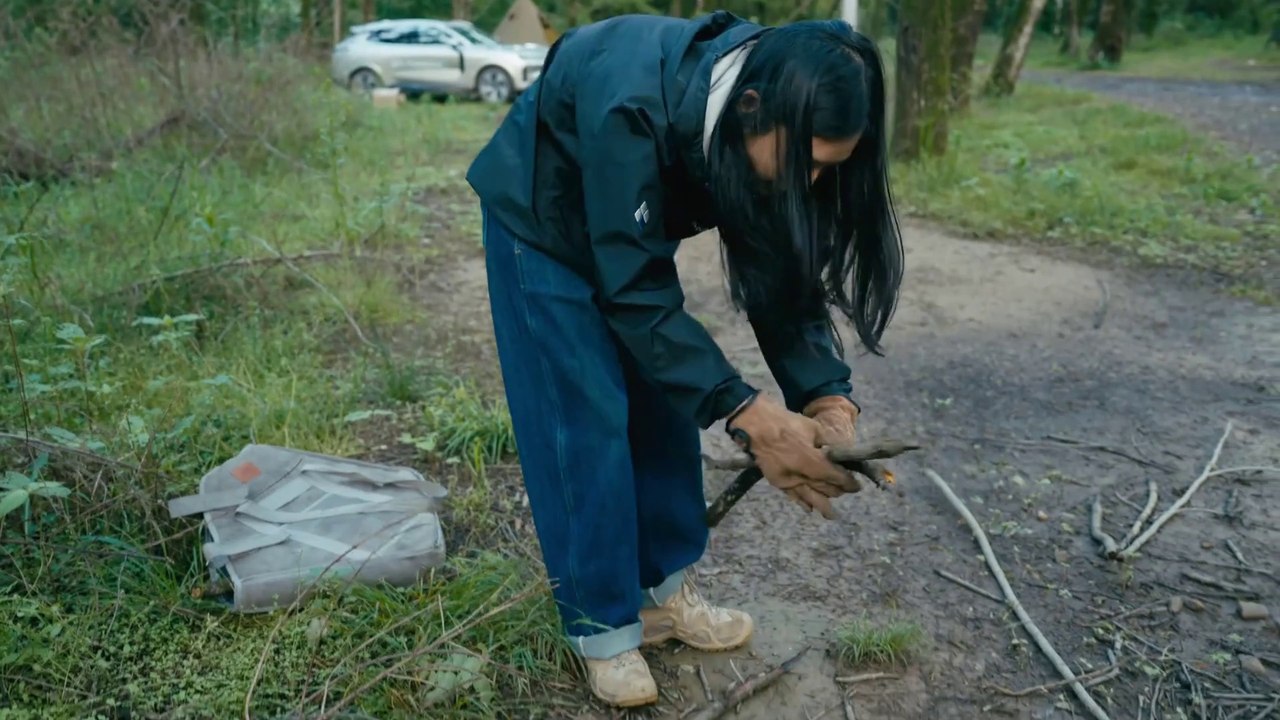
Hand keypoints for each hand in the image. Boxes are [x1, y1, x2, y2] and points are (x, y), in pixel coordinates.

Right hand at [726, 394, 858, 517]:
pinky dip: (802, 502)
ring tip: (831, 515)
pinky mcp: (776, 481)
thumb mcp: (814, 427)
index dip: (847, 482)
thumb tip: (843, 453)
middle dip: (837, 491)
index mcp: (811, 460)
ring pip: (809, 497)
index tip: (856, 485)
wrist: (756, 424)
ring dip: (822, 505)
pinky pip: (792, 496)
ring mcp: (787, 480)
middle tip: (846, 490)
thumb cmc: (786, 422)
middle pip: (824, 488)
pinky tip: (809, 508)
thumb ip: (829, 443)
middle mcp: (800, 475)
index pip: (834, 476)